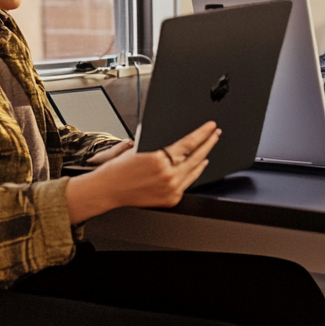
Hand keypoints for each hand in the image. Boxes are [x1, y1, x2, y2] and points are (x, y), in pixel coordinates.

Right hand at [64, 122, 219, 223]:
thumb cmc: (119, 170)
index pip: (189, 143)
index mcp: (159, 160)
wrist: (108, 190)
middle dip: (208, 143)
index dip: (202, 133)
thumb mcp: (138, 149)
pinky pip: (188, 183)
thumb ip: (159, 147)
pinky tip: (198, 166)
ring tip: (209, 147)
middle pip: (197, 156)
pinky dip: (195, 173)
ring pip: (195, 171)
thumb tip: (177, 141)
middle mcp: (168, 175)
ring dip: (204, 157)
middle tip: (216, 133)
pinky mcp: (171, 199)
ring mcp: (171, 189)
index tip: (210, 127)